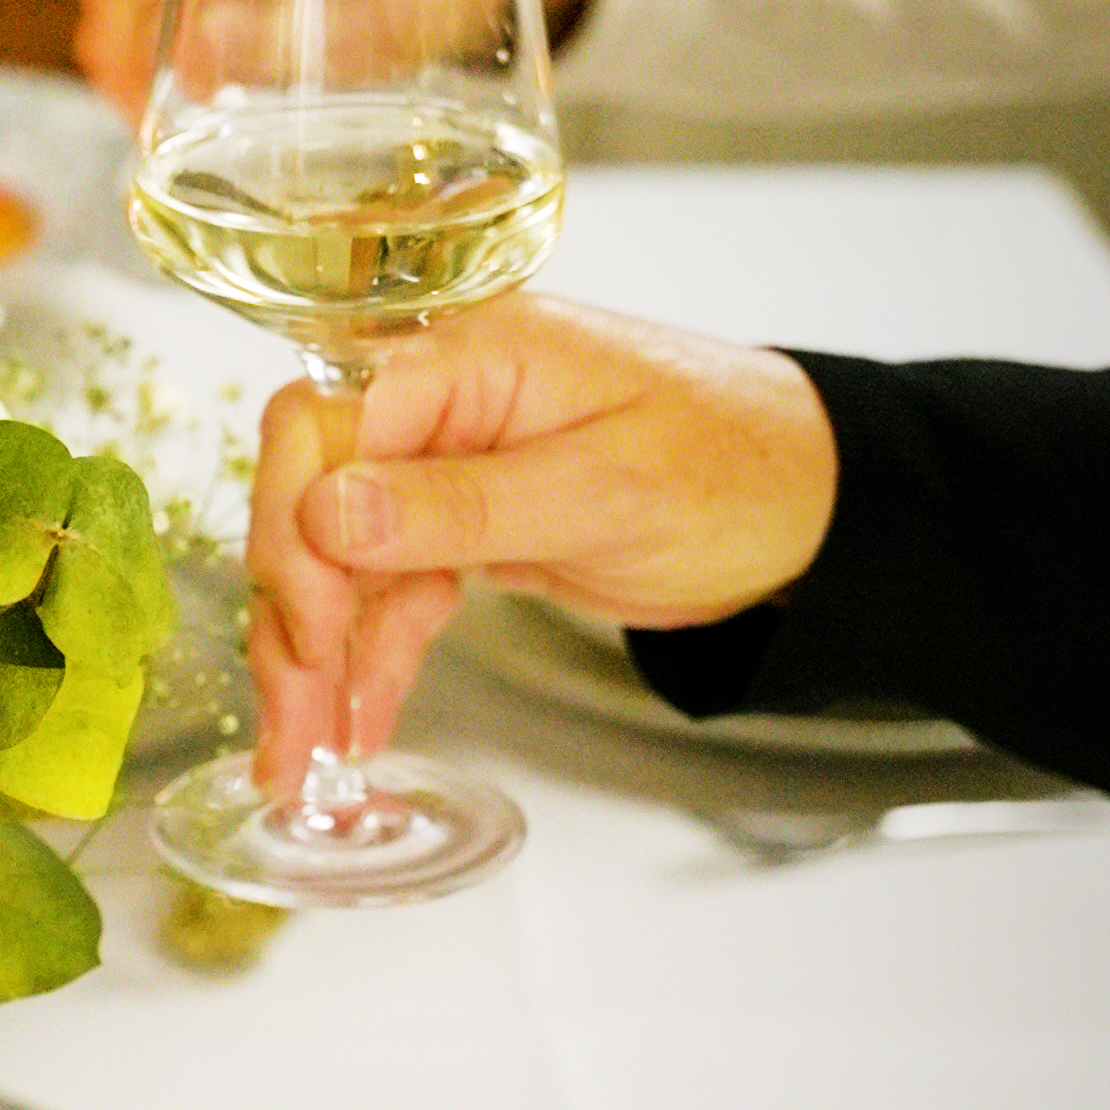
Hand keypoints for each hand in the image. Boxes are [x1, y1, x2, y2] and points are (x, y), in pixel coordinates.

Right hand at [245, 297, 837, 780]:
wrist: (816, 504)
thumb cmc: (737, 468)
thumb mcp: (603, 492)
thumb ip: (461, 503)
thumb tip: (331, 513)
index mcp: (468, 354)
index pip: (320, 425)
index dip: (297, 530)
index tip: (317, 627)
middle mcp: (441, 399)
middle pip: (311, 494)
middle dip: (292, 613)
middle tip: (295, 719)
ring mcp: (451, 463)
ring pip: (340, 556)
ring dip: (318, 655)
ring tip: (305, 754)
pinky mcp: (471, 523)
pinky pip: (394, 587)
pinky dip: (372, 654)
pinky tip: (357, 721)